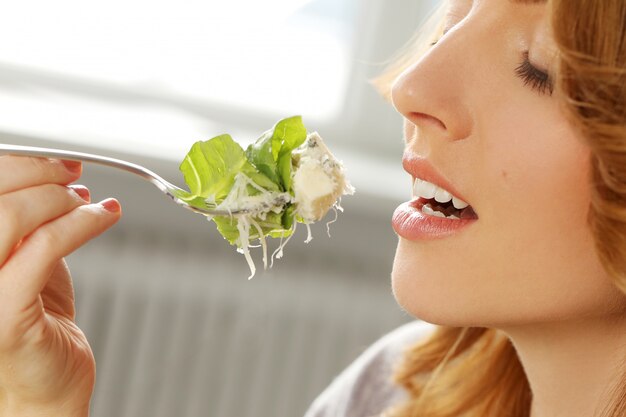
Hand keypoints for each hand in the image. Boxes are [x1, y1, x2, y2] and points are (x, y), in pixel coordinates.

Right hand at [0, 156, 120, 416]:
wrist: (43, 387)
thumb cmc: (35, 324)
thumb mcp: (26, 258)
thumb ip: (29, 222)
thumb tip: (55, 176)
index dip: (17, 163)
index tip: (57, 161)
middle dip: (39, 173)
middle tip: (74, 176)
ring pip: (10, 217)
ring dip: (59, 198)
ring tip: (87, 202)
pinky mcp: (3, 313)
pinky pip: (44, 248)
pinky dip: (82, 223)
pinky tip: (104, 216)